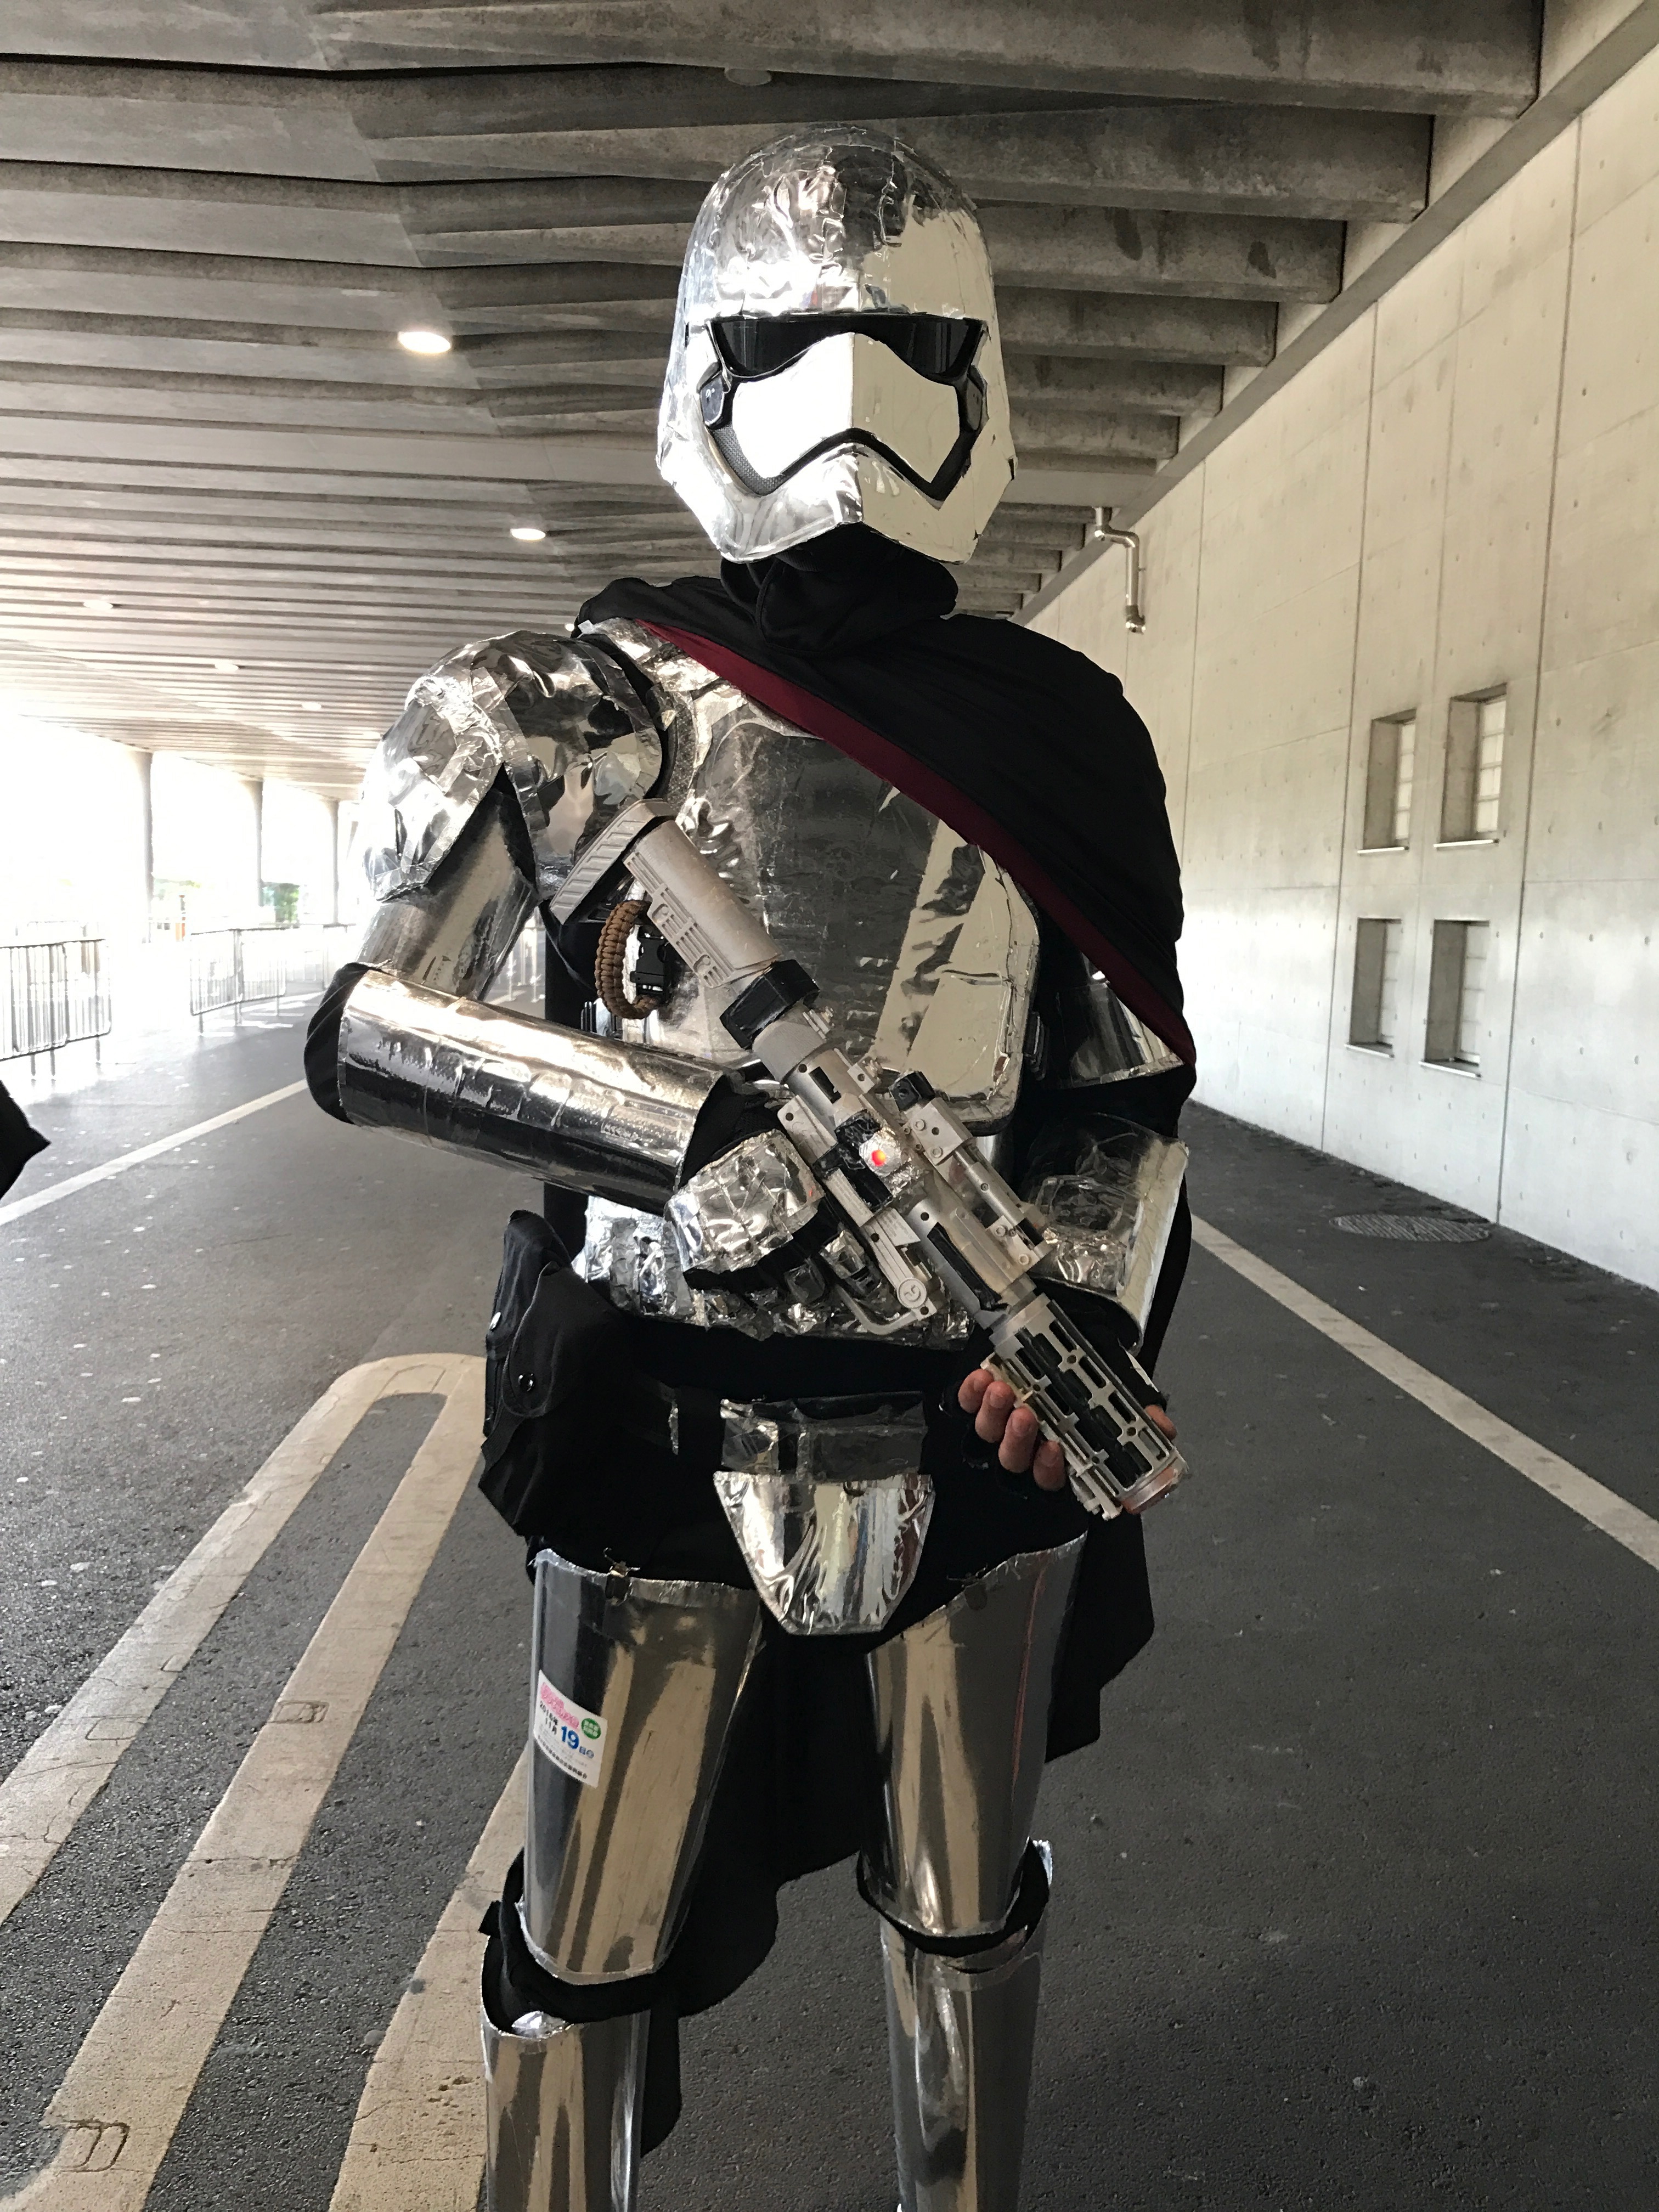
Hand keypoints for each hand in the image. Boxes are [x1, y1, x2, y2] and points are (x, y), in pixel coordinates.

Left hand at [957, 1369, 1175, 1493]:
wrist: (1061, 1348)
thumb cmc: (1089, 1380)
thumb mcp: (1120, 1394)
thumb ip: (1140, 1415)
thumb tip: (1164, 1428)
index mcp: (1061, 1457)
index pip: (1052, 1477)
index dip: (1050, 1468)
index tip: (1055, 1449)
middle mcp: (1026, 1450)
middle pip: (1015, 1460)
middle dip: (1020, 1439)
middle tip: (1027, 1415)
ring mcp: (999, 1429)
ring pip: (989, 1436)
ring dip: (995, 1415)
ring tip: (1004, 1390)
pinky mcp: (976, 1405)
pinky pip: (966, 1407)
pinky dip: (972, 1394)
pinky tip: (983, 1379)